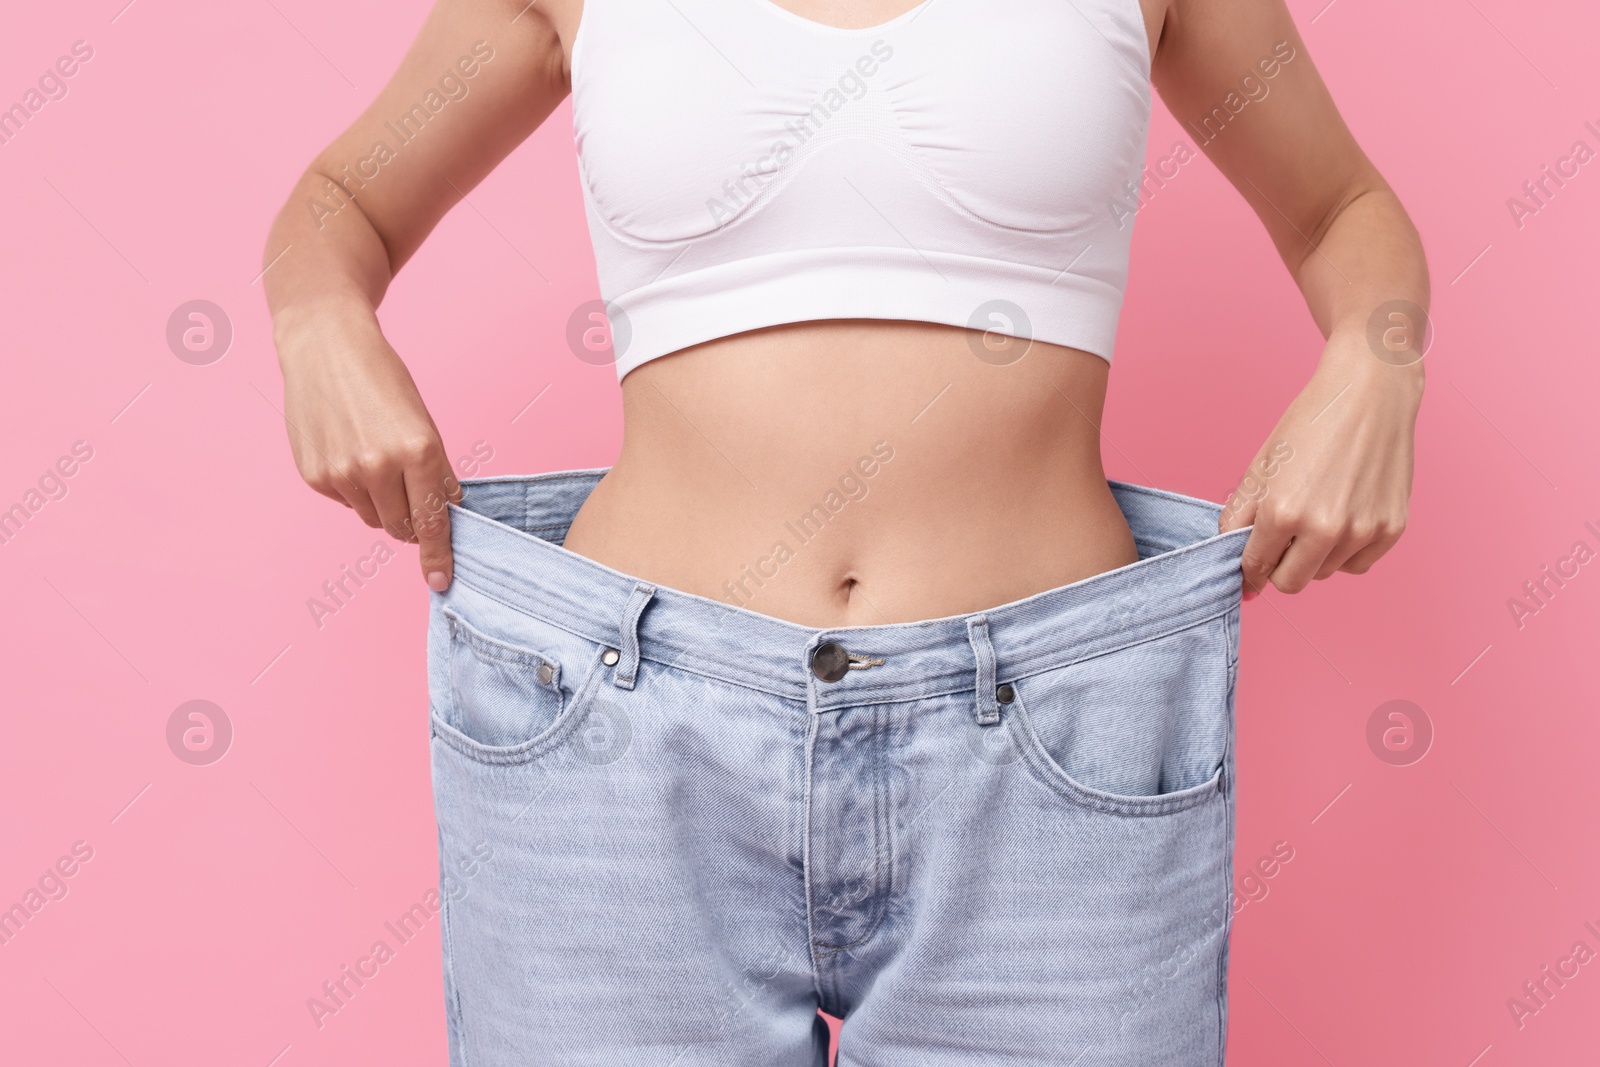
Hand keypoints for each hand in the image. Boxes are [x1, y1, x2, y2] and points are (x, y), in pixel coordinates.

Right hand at [274, 300, 460, 590]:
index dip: (438, 554)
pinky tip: (346, 449)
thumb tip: (445, 514)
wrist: (325, 347)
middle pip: (401, 526)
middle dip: (410, 520)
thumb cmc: (382, 380)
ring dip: (380, 501)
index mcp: (416, 450)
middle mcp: (377, 467)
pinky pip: (345, 501)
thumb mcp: (422, 421)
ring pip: (372, 516)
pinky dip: (351, 486)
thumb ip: (435, 471)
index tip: (441, 581)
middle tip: (409, 493)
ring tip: (373, 457)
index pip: (432, 519)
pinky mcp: (314, 476)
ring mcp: (341, 474)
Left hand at [1218, 330, 1421, 599]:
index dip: (1249, 567)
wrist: (1369, 393)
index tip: (1252, 562)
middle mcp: (1324, 528)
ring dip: (1315, 555)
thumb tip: (1237, 569)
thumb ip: (1238, 519)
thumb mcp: (1260, 468)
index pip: (1255, 568)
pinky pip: (1358, 564)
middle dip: (1280, 567)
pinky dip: (1347, 550)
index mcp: (1283, 513)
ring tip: (1318, 511)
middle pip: (1290, 583)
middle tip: (1283, 537)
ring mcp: (1362, 531)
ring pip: (1325, 573)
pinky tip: (1345, 514)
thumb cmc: (1309, 425)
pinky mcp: (1392, 529)